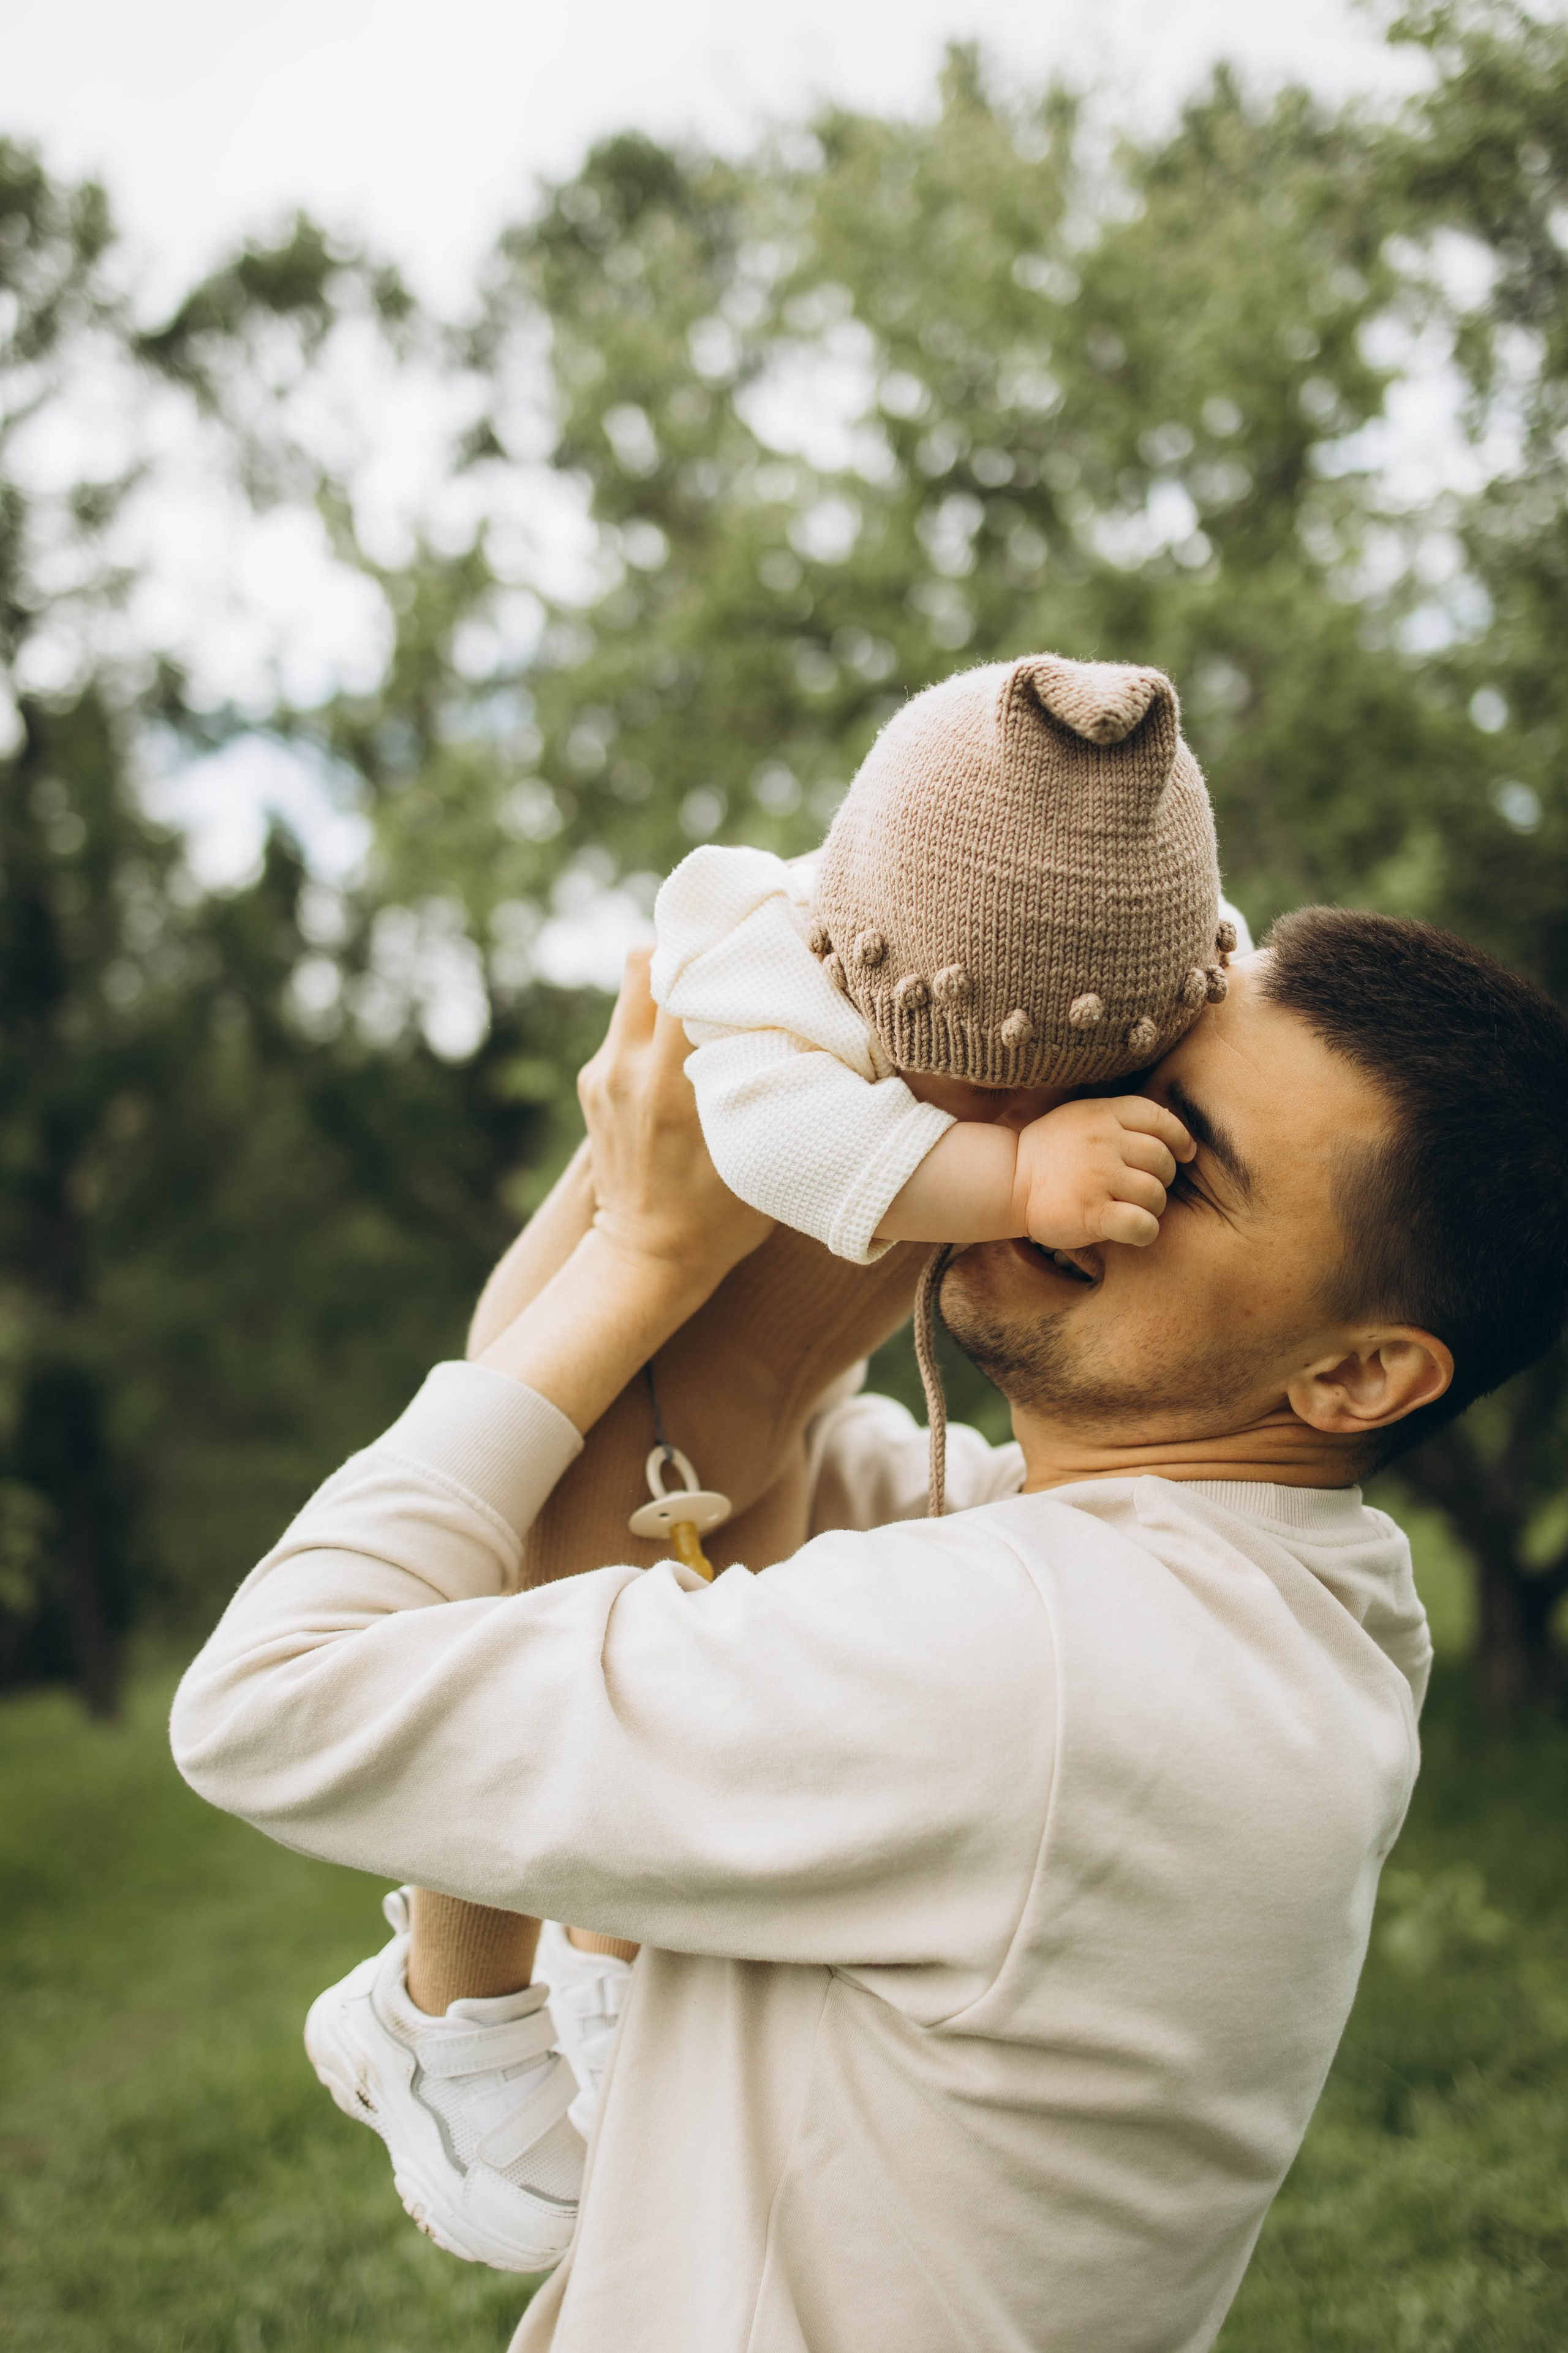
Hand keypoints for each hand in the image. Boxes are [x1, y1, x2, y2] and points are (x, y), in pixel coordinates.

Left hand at [578, 945, 774, 1291]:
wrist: (647, 1260)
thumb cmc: (721, 1217)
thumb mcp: (760, 1149)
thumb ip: (773, 1082)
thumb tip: (806, 1018)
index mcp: (668, 1083)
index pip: (681, 975)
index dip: (717, 946)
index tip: (755, 937)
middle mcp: (626, 1068)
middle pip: (644, 959)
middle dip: (690, 950)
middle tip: (732, 956)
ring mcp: (602, 1073)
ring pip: (633, 987)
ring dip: (673, 982)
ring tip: (714, 996)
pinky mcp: (591, 1082)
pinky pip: (626, 1024)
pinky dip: (657, 1019)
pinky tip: (689, 1043)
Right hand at [1013, 1095, 1193, 1249]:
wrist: (1007, 1181)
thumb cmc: (1052, 1153)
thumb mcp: (1083, 1117)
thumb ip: (1123, 1120)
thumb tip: (1181, 1139)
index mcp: (1103, 1115)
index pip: (1161, 1120)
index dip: (1179, 1139)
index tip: (1183, 1155)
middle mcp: (1103, 1142)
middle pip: (1162, 1160)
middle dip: (1162, 1178)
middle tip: (1142, 1188)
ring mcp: (1097, 1177)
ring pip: (1155, 1194)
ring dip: (1151, 1207)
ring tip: (1131, 1208)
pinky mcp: (1091, 1212)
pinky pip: (1142, 1224)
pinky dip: (1145, 1231)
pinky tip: (1132, 1230)